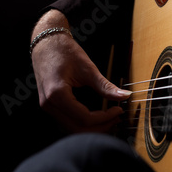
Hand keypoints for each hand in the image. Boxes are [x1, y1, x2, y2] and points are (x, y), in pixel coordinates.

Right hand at [31, 10, 130, 132]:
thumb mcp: (88, 68)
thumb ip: (105, 86)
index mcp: (57, 95)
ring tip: (110, 118)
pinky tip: (97, 117)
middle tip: (116, 118)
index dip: (105, 118)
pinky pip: (67, 122)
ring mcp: (47, 107)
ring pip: (72, 129)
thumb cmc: (64, 51)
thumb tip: (125, 96)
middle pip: (78, 129)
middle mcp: (49, 104)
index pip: (85, 118)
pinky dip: (83, 123)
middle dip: (100, 127)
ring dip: (92, 127)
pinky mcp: (50, 106)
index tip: (118, 110)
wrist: (46, 43)